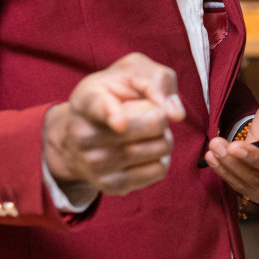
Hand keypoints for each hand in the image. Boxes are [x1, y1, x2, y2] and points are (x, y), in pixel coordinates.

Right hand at [43, 52, 185, 203]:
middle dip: (161, 117)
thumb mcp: (133, 72)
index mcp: (86, 99)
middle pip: (148, 126)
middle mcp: (82, 134)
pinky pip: (157, 171)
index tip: (120, 123)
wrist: (88, 128)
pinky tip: (148, 150)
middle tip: (151, 114)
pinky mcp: (109, 185)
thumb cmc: (116, 94)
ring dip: (164, 138)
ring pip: (157, 149)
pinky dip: (163, 158)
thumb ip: (157, 80)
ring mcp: (93, 164)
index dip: (112, 115)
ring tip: (149, 132)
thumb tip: (175, 114)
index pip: (99, 107)